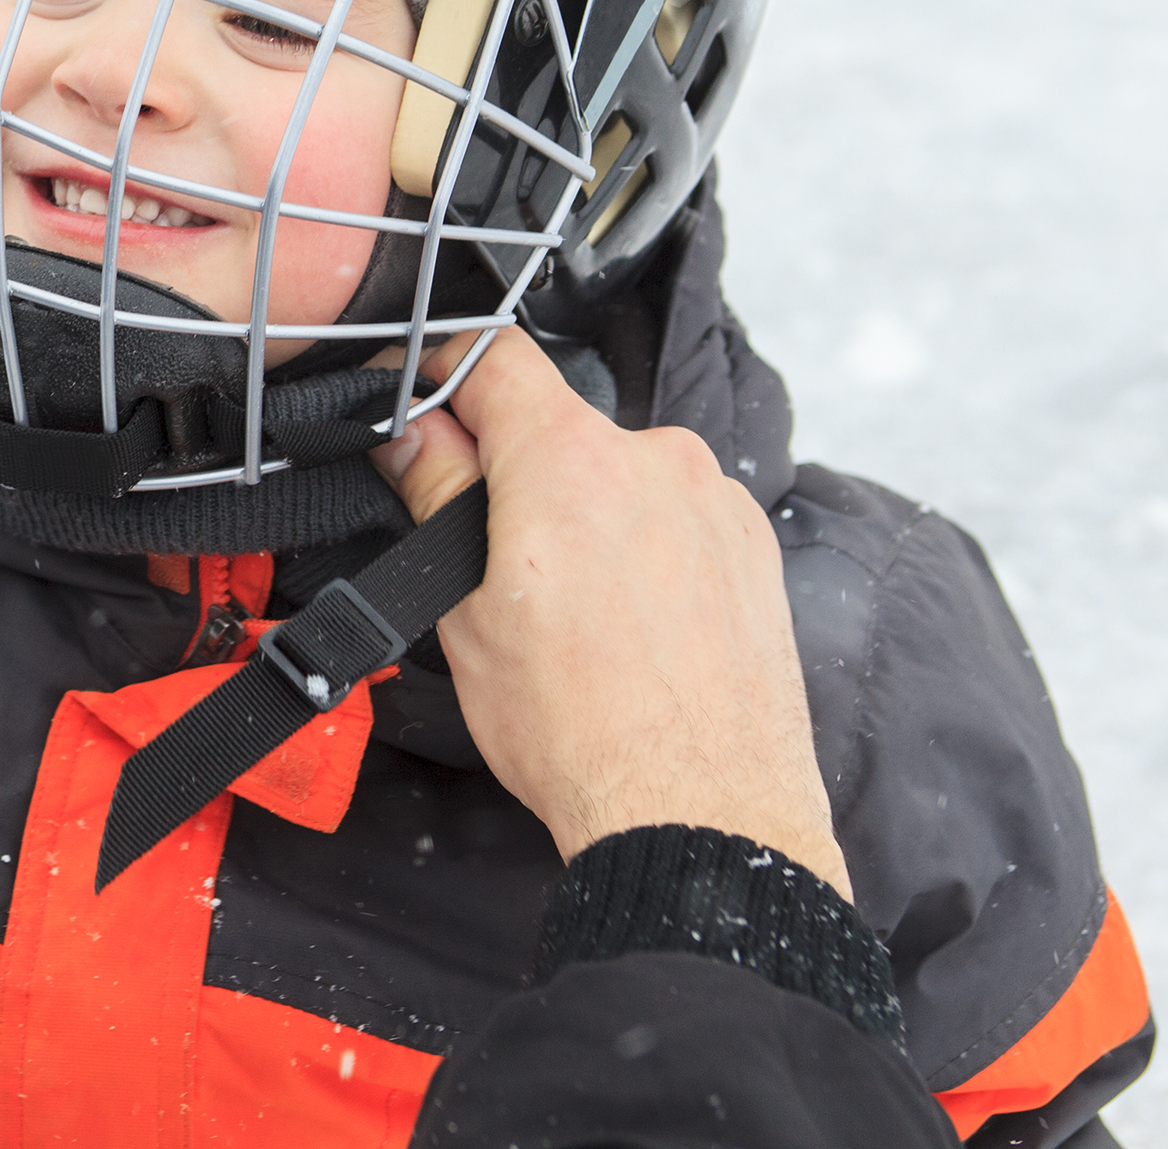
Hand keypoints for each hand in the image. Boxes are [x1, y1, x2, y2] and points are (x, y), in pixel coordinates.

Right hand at [374, 328, 850, 898]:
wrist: (702, 812)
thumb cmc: (581, 728)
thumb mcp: (468, 609)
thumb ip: (440, 495)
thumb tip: (412, 430)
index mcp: (570, 459)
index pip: (493, 356)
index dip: (442, 371)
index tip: (420, 407)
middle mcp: (655, 457)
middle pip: (559, 428)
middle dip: (516, 476)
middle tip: (491, 561)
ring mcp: (716, 502)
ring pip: (621, 479)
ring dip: (587, 518)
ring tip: (574, 616)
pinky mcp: (755, 548)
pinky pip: (677, 519)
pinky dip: (645, 551)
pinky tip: (632, 627)